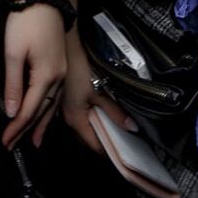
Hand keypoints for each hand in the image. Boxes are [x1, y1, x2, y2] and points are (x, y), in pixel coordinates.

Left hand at [3, 4, 66, 149]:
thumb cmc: (25, 22)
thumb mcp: (14, 52)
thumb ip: (13, 84)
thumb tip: (11, 112)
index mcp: (47, 76)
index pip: (29, 109)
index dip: (16, 128)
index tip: (4, 142)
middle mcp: (58, 78)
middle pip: (41, 111)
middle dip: (26, 129)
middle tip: (12, 146)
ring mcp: (62, 71)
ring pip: (51, 104)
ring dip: (39, 123)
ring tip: (32, 141)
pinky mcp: (61, 64)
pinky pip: (55, 94)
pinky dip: (48, 109)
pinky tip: (45, 113)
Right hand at [61, 29, 137, 154]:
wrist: (65, 45)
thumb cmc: (80, 68)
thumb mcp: (99, 90)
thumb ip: (114, 111)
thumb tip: (132, 128)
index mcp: (75, 119)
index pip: (93, 145)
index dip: (109, 151)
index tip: (126, 152)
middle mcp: (68, 118)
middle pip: (87, 138)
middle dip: (104, 141)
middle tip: (125, 140)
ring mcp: (66, 108)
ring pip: (84, 126)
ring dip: (98, 128)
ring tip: (117, 128)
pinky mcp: (67, 99)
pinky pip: (81, 116)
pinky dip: (93, 118)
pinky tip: (104, 113)